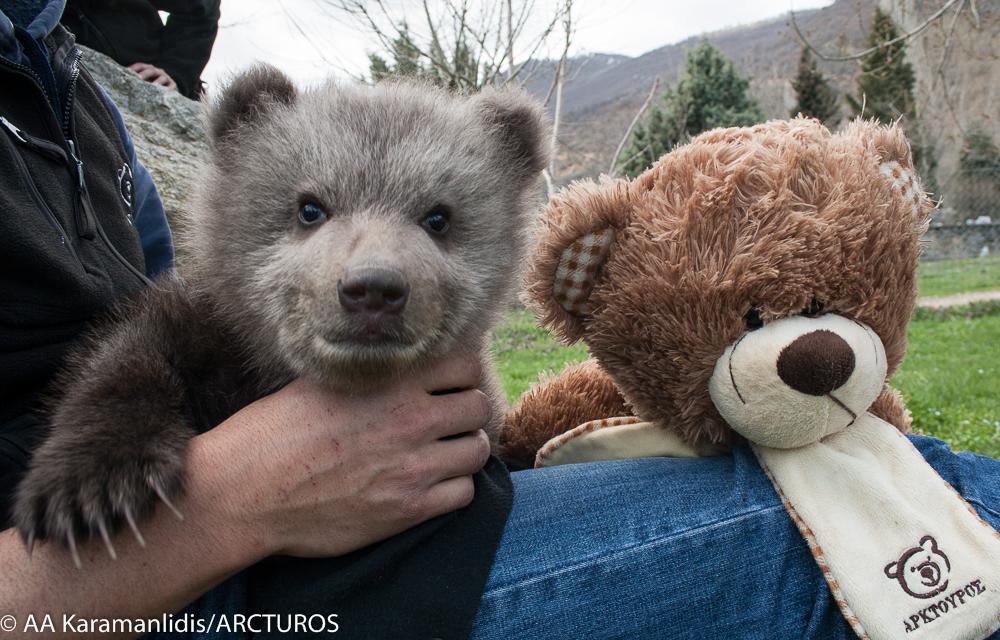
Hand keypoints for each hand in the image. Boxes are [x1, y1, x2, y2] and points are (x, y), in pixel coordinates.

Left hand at [128, 62, 177, 90]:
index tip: (126, 72)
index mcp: (148, 68)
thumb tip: (119, 83)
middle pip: (150, 70)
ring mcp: (166, 78)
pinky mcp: (173, 85)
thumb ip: (134, 81)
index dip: (134, 68)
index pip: (140, 66)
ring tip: (153, 86)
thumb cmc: (150, 87)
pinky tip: (163, 93)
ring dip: (157, 82)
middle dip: (144, 74)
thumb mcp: (143, 82)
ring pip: (162, 78)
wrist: (168, 92)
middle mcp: (157, 71)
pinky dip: (167, 89)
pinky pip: (171, 87)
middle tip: (138, 79)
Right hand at [198, 353, 492, 557]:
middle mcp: (409, 419)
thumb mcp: (321, 380)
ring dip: (465, 450)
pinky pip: (464, 494)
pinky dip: (454, 488)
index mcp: (389, 380)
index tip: (452, 382)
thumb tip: (396, 361)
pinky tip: (431, 484)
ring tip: (442, 452)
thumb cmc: (273, 432)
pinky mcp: (408, 509)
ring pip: (478, 450)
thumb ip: (369, 371)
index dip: (463, 372)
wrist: (245, 493)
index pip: (464, 362)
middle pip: (479, 406)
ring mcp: (413, 466)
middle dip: (467, 411)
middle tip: (449, 420)